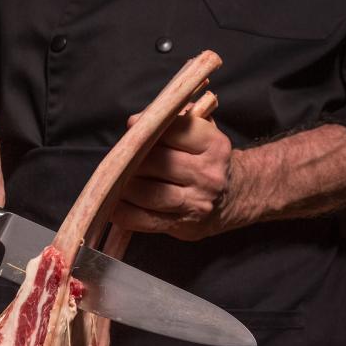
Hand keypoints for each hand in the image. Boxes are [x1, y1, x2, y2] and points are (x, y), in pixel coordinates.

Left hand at [113, 113, 232, 240]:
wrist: (232, 196)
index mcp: (214, 145)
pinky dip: (124, 213)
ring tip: (113, 181)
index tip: (133, 128)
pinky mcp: (184, 226)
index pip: (174, 131)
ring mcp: (197, 203)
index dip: (149, 128)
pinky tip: (113, 205)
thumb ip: (171, 119)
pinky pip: (146, 220)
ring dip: (124, 187)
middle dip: (132, 159)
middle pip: (157, 163)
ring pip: (149, 193)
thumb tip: (136, 123)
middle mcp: (209, 175)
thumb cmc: (205, 157)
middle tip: (117, 158)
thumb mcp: (200, 130)